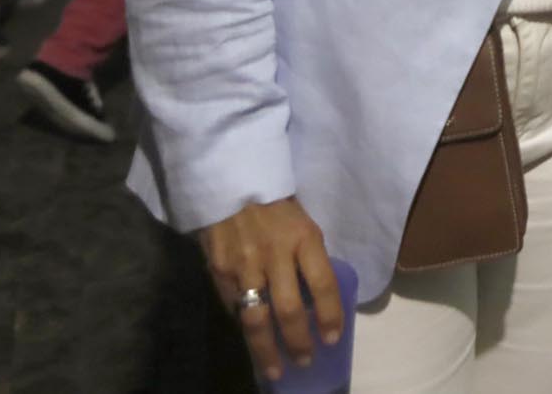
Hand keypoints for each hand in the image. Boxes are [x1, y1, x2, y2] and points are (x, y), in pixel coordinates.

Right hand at [199, 195, 343, 380]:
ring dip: (267, 350)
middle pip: (289, 310)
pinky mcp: (219, 271)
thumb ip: (307, 257)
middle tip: (304, 361)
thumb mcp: (302, 222)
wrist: (230, 181)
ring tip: (275, 370)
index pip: (323, 285)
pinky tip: (251, 339)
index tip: (332, 338)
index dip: (329, 315)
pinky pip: (234, 307)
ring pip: (256, 319)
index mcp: (304, 238)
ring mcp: (244, 265)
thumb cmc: (275, 203)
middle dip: (298, 342)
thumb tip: (315, 296)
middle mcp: (275, 254)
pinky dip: (244, 326)